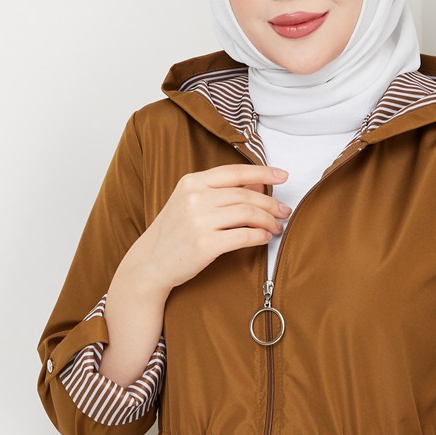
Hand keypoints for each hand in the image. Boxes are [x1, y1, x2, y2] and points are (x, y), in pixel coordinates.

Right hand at [121, 164, 290, 298]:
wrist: (151, 262)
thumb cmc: (175, 233)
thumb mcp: (191, 203)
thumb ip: (222, 192)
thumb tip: (260, 183)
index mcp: (191, 183)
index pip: (234, 172)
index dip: (263, 172)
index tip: (283, 176)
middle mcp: (195, 198)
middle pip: (246, 195)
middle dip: (271, 203)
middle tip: (284, 211)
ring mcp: (198, 221)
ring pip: (248, 214)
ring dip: (268, 220)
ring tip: (277, 227)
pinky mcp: (204, 245)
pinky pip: (244, 236)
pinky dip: (260, 236)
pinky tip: (265, 237)